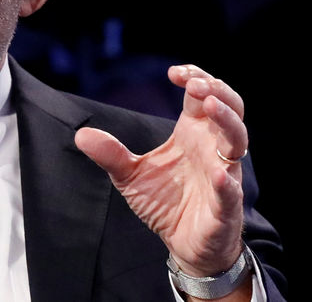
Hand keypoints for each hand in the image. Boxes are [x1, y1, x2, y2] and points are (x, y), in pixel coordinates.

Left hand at [75, 65, 247, 277]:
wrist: (183, 244)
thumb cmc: (164, 202)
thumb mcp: (129, 175)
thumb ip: (110, 154)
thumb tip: (79, 134)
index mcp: (192, 133)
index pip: (202, 96)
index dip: (195, 78)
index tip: (174, 73)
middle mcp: (212, 148)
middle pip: (229, 108)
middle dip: (216, 90)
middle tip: (194, 83)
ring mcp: (223, 174)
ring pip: (237, 140)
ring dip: (226, 121)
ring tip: (208, 105)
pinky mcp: (225, 206)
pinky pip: (231, 191)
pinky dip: (226, 181)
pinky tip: (218, 172)